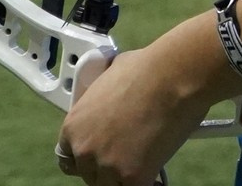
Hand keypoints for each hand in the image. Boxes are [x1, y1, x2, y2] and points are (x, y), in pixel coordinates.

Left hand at [57, 37, 206, 185]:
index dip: (86, 157)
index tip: (101, 156)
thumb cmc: (146, 68)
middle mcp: (84, 150)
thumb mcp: (108, 78)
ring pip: (110, 185)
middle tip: (127, 155)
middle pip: (88, 174)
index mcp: (73, 126)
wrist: (173, 74)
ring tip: (144, 163)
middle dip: (107, 167)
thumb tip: (113, 98)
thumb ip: (102, 100)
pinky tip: (156, 174)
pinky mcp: (133, 177)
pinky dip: (147, 182)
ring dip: (124, 177)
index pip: (68, 157)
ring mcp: (108, 166)